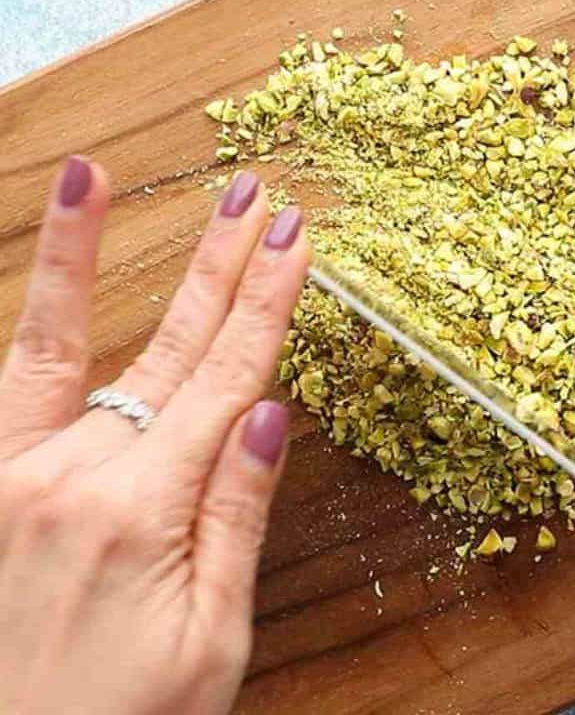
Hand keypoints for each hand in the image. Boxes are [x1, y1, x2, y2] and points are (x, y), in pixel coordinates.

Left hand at [0, 159, 308, 714]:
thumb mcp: (208, 648)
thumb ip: (235, 523)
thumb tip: (271, 412)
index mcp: (144, 513)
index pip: (227, 378)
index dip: (267, 302)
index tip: (296, 235)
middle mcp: (73, 477)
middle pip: (168, 347)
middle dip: (217, 266)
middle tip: (253, 191)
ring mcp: (15, 477)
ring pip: (73, 353)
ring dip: (92, 257)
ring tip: (96, 177)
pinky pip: (12, 385)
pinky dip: (26, 320)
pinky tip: (29, 263)